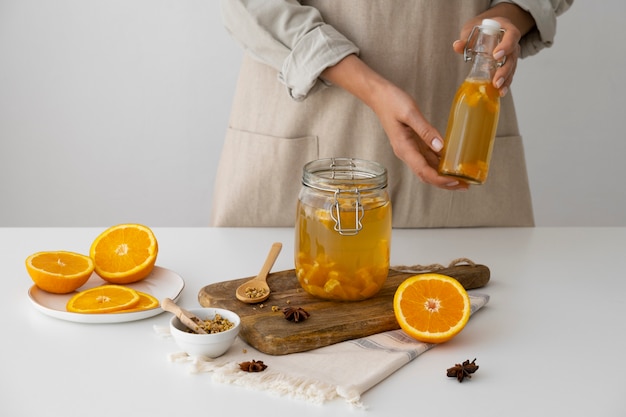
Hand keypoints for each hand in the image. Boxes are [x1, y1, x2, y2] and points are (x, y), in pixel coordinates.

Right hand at [322, 54, 468, 190]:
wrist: (379, 96)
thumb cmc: (391, 102)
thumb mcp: (410, 113)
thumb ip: (425, 130)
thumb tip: (440, 147)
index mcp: (404, 148)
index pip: (424, 171)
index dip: (440, 179)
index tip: (456, 181)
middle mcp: (406, 153)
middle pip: (427, 175)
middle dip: (445, 183)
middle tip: (464, 185)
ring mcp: (410, 149)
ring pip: (428, 168)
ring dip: (444, 175)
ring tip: (462, 177)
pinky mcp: (413, 143)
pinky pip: (428, 157)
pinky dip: (440, 163)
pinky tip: (451, 162)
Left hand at [452, 4, 534, 96]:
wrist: (488, 28)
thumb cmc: (481, 27)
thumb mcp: (471, 28)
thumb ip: (465, 37)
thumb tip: (457, 46)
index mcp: (506, 28)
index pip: (511, 35)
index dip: (506, 46)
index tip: (496, 56)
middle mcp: (513, 41)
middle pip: (513, 56)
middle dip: (505, 69)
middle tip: (496, 81)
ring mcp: (512, 53)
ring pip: (512, 67)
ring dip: (506, 79)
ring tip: (499, 90)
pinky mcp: (508, 63)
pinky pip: (509, 73)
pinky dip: (505, 82)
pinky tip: (500, 92)